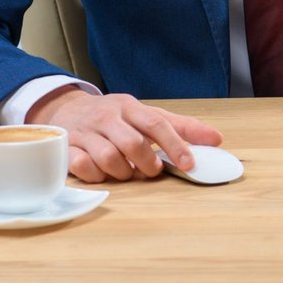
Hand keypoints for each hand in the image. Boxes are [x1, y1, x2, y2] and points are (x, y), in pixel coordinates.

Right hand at [26, 86, 222, 182]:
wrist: (65, 109)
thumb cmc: (113, 117)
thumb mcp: (145, 115)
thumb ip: (180, 127)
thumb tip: (216, 139)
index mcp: (130, 106)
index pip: (156, 123)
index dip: (175, 144)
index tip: (190, 164)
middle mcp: (108, 117)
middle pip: (133, 143)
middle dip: (147, 163)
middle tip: (152, 170)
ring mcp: (86, 132)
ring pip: (109, 157)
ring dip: (124, 172)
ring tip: (127, 171)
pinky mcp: (67, 148)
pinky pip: (83, 167)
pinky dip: (97, 175)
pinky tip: (101, 173)